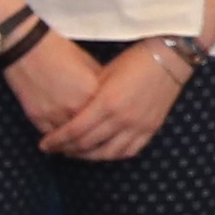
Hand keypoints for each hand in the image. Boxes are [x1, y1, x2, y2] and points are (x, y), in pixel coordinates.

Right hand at [3, 31, 107, 142]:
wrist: (29, 47)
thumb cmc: (61, 51)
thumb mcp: (90, 65)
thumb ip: (102, 87)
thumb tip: (110, 102)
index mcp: (94, 93)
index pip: (106, 120)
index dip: (109, 127)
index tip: (113, 132)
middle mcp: (75, 107)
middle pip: (89, 135)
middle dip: (94, 143)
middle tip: (97, 148)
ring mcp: (55, 114)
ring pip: (69, 141)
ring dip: (74, 147)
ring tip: (78, 149)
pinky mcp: (37, 116)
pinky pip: (50, 136)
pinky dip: (56, 141)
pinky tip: (60, 142)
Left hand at [45, 38, 192, 161]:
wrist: (169, 58)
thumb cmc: (134, 60)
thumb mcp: (104, 73)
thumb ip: (88, 96)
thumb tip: (69, 113)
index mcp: (107, 103)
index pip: (75, 131)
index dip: (57, 141)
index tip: (44, 144)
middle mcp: (122, 119)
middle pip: (88, 145)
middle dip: (67, 150)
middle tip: (55, 150)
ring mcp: (138, 127)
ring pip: (108, 154)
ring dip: (89, 157)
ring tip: (77, 153)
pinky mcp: (151, 129)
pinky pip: (129, 151)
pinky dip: (113, 155)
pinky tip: (103, 152)